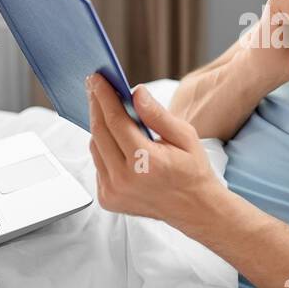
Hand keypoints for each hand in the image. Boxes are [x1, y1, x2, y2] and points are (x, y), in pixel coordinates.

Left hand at [86, 72, 225, 230]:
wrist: (194, 209)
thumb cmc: (192, 170)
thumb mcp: (185, 136)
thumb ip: (157, 114)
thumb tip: (136, 92)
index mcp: (146, 162)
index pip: (116, 121)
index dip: (104, 97)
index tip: (97, 78)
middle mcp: (125, 180)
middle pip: (100, 132)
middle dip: (96, 105)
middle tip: (94, 85)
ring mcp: (113, 192)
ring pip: (95, 148)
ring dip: (100, 127)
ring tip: (107, 109)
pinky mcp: (108, 199)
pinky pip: (98, 164)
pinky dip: (104, 148)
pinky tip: (116, 140)